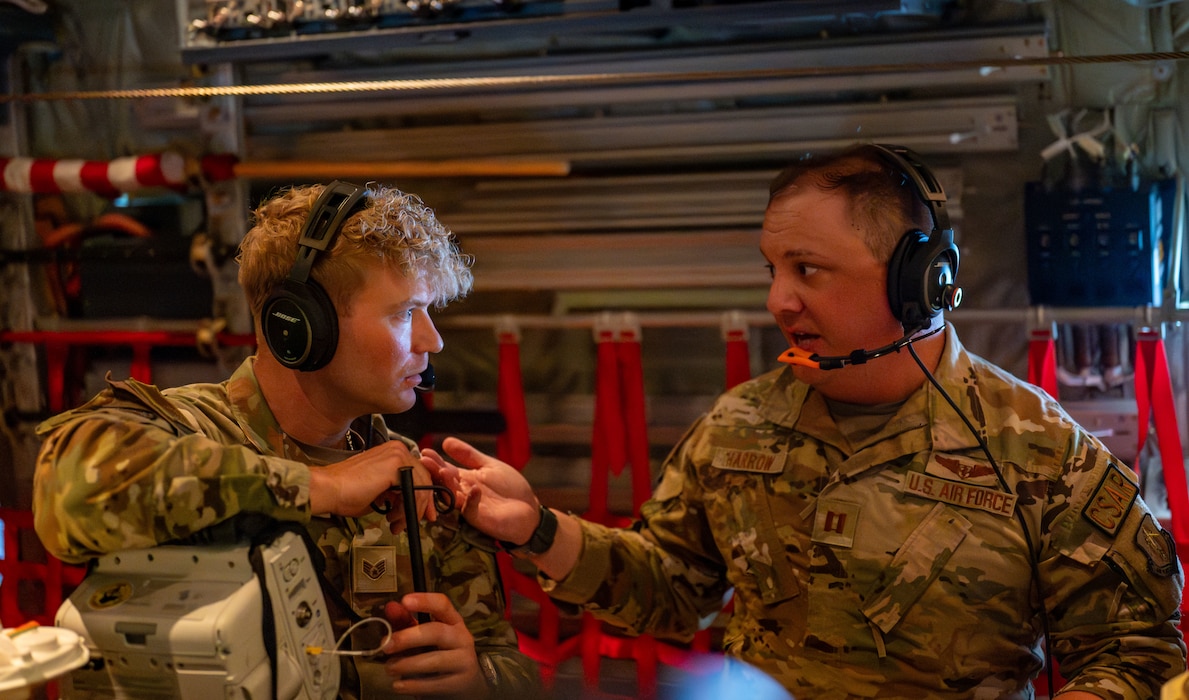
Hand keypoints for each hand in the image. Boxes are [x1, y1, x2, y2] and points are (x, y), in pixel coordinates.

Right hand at [308, 442, 436, 530]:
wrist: (330, 489)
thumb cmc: (346, 492)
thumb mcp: (380, 493)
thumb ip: (397, 493)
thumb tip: (409, 504)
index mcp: (393, 454)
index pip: (418, 474)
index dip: (422, 497)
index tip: (421, 514)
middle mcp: (398, 449)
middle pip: (424, 479)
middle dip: (421, 505)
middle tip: (414, 522)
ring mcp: (398, 454)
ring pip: (421, 486)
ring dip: (411, 510)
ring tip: (396, 524)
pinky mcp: (396, 464)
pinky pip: (415, 489)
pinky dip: (408, 507)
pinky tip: (394, 517)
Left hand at [381, 594, 487, 697]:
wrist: (465, 682)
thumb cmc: (440, 653)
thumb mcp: (425, 635)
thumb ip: (406, 621)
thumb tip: (390, 607)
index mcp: (453, 621)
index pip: (442, 605)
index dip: (424, 601)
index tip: (404, 601)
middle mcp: (462, 638)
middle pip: (436, 632)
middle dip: (407, 638)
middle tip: (385, 646)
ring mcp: (463, 661)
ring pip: (434, 660)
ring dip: (406, 664)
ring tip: (389, 668)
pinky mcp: (458, 683)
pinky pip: (433, 684)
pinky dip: (412, 685)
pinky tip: (398, 685)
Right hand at [420, 437, 539, 544]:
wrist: (529, 511)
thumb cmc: (511, 488)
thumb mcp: (490, 466)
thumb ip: (469, 455)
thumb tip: (446, 441)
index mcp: (465, 479)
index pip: (445, 469)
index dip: (435, 461)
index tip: (425, 451)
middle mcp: (463, 493)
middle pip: (444, 482)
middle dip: (434, 471)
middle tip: (425, 460)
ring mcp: (469, 506)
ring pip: (452, 496)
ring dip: (447, 484)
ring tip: (443, 470)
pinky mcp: (479, 518)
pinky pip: (469, 510)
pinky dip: (471, 499)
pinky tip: (474, 488)